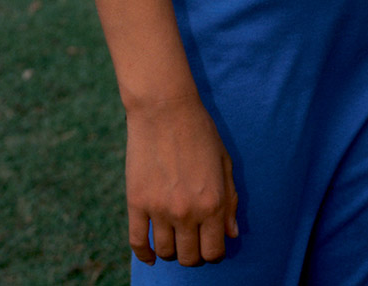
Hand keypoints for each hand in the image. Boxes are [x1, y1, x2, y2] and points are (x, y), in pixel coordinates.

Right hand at [125, 95, 238, 265]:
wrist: (165, 109)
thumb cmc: (200, 132)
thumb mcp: (224, 162)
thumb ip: (230, 200)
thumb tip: (231, 233)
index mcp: (213, 202)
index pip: (213, 251)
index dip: (214, 252)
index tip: (210, 243)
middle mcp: (186, 212)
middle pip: (189, 258)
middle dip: (193, 254)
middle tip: (193, 240)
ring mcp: (159, 210)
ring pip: (165, 252)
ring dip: (171, 250)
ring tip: (175, 237)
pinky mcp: (136, 204)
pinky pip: (137, 243)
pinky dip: (144, 255)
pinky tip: (151, 255)